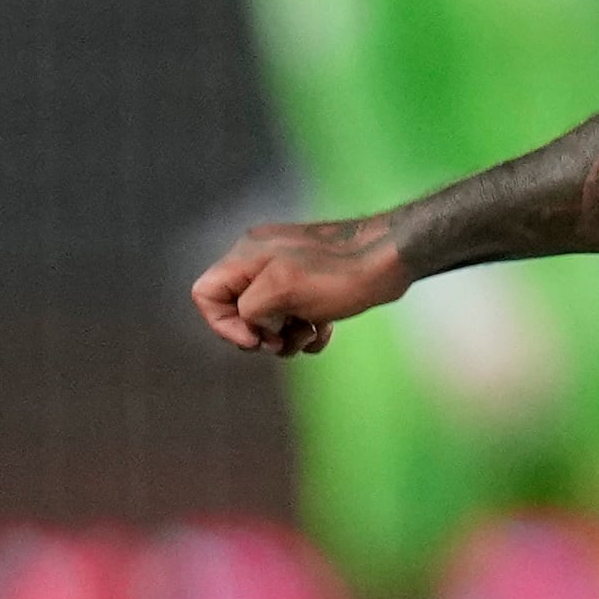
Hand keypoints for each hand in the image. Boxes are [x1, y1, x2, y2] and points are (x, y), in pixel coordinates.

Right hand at [190, 218, 404, 355]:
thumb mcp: (281, 292)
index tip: (254, 339)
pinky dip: (306, 329)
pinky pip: (295, 316)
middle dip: (260, 333)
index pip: (205, 293)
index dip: (222, 323)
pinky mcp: (313, 285)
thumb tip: (254, 325)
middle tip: (284, 341)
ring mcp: (289, 273)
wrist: (392, 259)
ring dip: (287, 336)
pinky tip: (326, 331)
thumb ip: (249, 309)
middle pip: (237, 310)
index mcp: (246, 256)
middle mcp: (261, 261)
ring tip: (310, 334)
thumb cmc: (338, 273)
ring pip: (270, 318)